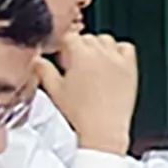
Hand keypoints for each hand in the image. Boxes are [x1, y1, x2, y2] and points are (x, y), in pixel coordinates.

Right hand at [38, 33, 139, 154]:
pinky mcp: (130, 68)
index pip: (69, 37)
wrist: (104, 130)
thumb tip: (36, 60)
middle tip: (73, 64)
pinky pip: (126, 48)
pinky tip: (111, 62)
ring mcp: (118, 60)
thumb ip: (43, 70)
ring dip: (97, 46)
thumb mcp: (55, 90)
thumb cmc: (81, 113)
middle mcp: (101, 53)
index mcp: (81, 55)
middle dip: (79, 47)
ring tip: (91, 63)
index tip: (62, 56)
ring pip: (106, 40)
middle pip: (87, 37)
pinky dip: (119, 50)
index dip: (63, 46)